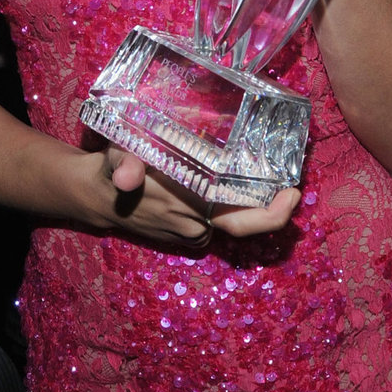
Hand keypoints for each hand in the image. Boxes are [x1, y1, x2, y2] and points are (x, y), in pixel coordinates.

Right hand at [92, 145, 299, 250]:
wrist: (98, 197)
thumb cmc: (112, 169)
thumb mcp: (117, 158)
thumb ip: (124, 166)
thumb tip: (125, 178)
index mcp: (190, 206)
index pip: (244, 221)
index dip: (274, 213)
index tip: (294, 193)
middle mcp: (196, 224)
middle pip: (247, 221)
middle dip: (273, 206)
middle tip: (292, 187)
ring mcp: (193, 232)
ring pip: (233, 219)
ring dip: (247, 201)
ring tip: (259, 173)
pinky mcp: (189, 233)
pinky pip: (219, 221)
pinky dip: (229, 205)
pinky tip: (230, 185)